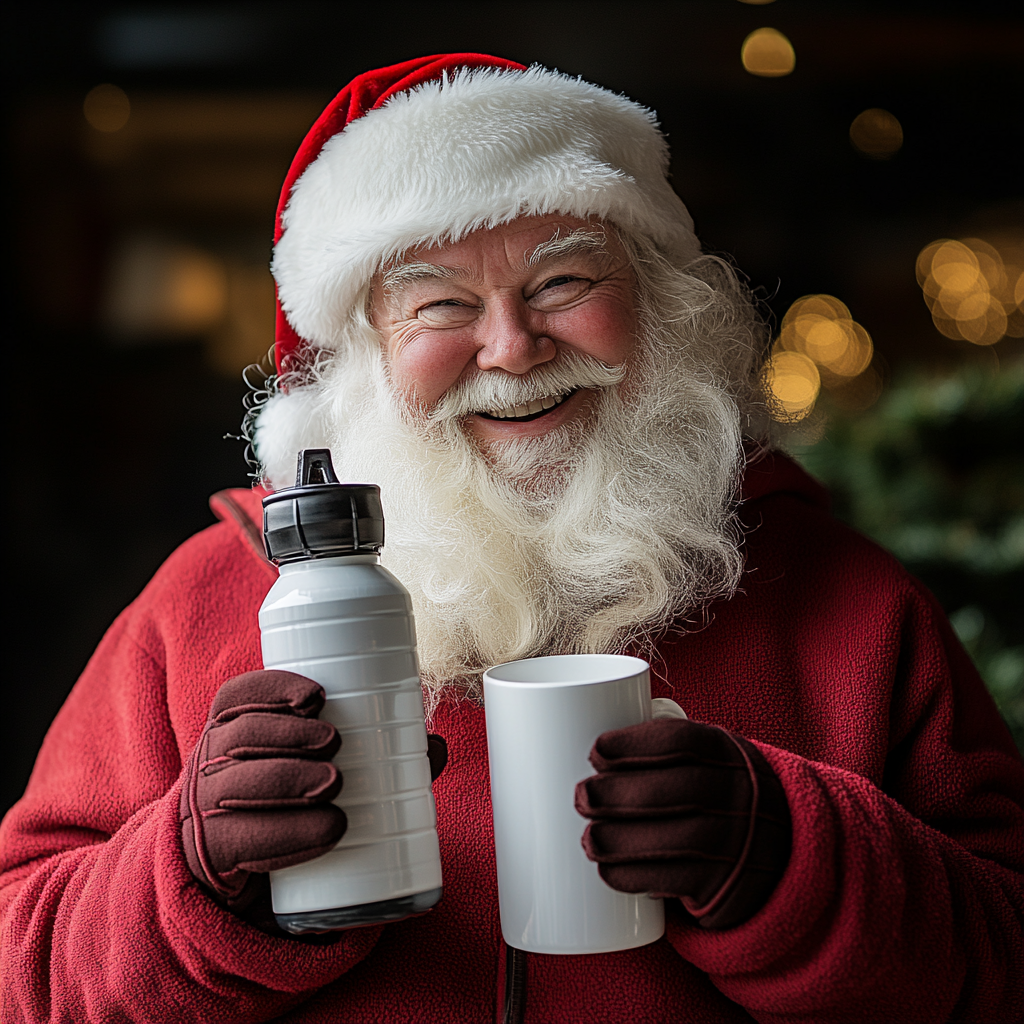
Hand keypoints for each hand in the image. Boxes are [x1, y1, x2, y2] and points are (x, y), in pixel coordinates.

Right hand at [179, 670, 449, 924]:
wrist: (235, 869)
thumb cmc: (283, 800)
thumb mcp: (309, 767)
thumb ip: (373, 755)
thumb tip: (435, 746)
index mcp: (230, 728)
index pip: (237, 695)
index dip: (273, 689)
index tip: (317, 696)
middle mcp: (210, 760)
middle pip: (239, 736)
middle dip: (288, 735)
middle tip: (334, 742)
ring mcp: (205, 807)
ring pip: (236, 784)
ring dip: (288, 779)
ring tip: (334, 783)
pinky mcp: (213, 853)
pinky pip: (241, 841)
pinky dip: (289, 835)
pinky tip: (327, 831)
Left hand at [575, 718, 790, 929]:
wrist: (778, 852)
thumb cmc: (715, 793)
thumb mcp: (708, 760)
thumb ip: (663, 748)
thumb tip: (575, 729)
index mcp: (727, 753)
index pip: (682, 741)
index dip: (634, 745)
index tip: (595, 752)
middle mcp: (739, 794)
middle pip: (676, 790)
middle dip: (619, 793)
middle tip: (581, 795)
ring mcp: (738, 842)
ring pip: (676, 839)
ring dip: (621, 840)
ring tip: (588, 838)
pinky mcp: (726, 886)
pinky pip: (679, 881)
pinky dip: (636, 877)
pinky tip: (607, 869)